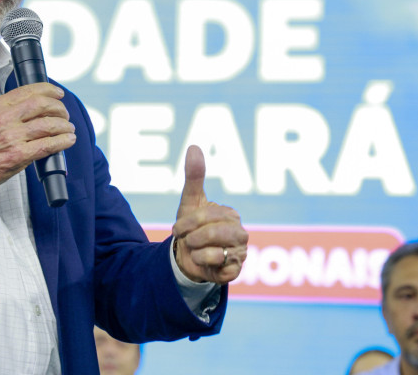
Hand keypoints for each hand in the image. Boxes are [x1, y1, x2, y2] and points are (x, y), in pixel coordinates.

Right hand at [0, 82, 75, 190]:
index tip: (57, 93)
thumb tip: (28, 109)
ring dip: (64, 126)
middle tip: (64, 114)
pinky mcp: (19, 155)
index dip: (48, 90)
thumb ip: (4, 111)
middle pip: (42, 104)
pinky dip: (62, 141)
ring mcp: (12, 137)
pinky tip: (68, 140)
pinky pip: (48, 145)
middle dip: (59, 108)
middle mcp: (5, 118)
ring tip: (68, 128)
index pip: (28, 90)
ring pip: (48, 124)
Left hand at [171, 145, 247, 283]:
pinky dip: (206, 266)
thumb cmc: (191, 227)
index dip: (187, 223)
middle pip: (212, 233)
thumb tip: (194, 146)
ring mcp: (241, 253)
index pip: (208, 215)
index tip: (176, 229)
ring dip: (197, 252)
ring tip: (196, 251)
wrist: (188, 257)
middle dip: (192, 237)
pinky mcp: (236, 272)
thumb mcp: (189, 201)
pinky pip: (220, 270)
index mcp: (231, 215)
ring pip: (215, 252)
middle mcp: (241, 233)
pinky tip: (206, 264)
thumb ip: (194, 175)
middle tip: (187, 240)